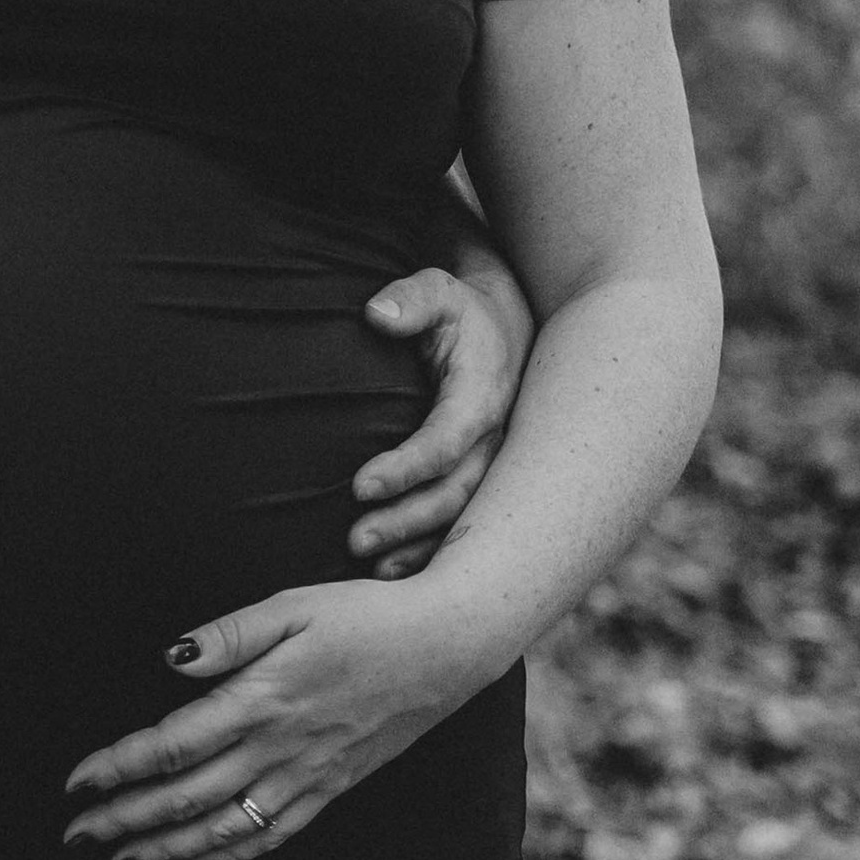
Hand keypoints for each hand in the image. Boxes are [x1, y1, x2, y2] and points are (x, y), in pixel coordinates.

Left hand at [62, 581, 491, 859]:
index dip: (119, 768)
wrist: (446, 647)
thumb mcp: (294, 605)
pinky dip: (226, 856)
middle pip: (186, 798)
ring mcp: (306, 776)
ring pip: (223, 829)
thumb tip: (170, 659)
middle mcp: (279, 748)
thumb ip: (230, 634)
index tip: (75, 784)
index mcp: (262, 699)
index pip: (172, 746)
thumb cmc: (365, 615)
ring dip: (165, 849)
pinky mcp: (330, 789)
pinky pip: (270, 837)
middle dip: (125, 821)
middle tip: (75, 837)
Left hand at [349, 258, 532, 576]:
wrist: (506, 328)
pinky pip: (465, 524)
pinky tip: (395, 569)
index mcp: (482, 397)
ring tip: (370, 565)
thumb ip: (412, 299)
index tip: (358, 486)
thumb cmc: (461, 311)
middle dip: (405, 521)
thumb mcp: (439, 290)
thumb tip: (376, 314)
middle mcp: (495, 439)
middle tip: (354, 540)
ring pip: (461, 517)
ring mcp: (495, 463)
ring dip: (417, 544)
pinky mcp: (486, 478)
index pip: (447, 441)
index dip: (406, 468)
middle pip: (454, 493)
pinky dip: (433, 550)